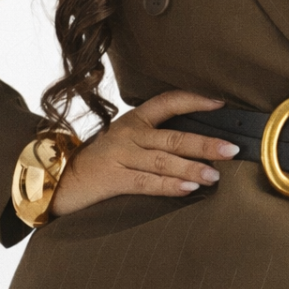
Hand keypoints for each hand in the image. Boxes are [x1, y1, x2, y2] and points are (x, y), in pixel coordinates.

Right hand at [50, 90, 238, 217]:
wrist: (56, 179)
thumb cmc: (98, 162)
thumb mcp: (124, 142)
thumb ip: (153, 140)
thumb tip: (195, 146)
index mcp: (133, 120)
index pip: (168, 102)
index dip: (195, 100)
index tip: (220, 103)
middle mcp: (129, 134)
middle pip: (174, 136)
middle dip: (205, 143)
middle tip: (232, 148)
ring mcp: (120, 156)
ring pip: (164, 161)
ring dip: (192, 168)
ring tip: (215, 175)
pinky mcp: (112, 179)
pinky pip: (146, 182)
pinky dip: (169, 186)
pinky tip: (189, 189)